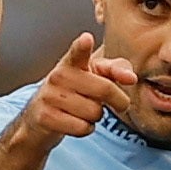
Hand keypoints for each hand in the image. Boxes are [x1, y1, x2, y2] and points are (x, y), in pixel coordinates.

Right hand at [19, 35, 133, 144]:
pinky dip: (86, 129)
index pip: (78, 52)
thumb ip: (116, 70)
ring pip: (94, 113)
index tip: (86, 40)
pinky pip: (82, 128)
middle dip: (118, 101)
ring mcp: (50, 96)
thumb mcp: (95, 75)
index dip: (83, 46)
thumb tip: (131, 78)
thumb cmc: (75, 92)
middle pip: (104, 89)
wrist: (39, 115)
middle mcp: (59, 76)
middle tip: (118, 103)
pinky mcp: (45, 117)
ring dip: (97, 117)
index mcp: (72, 62)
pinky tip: (76, 122)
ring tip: (85, 111)